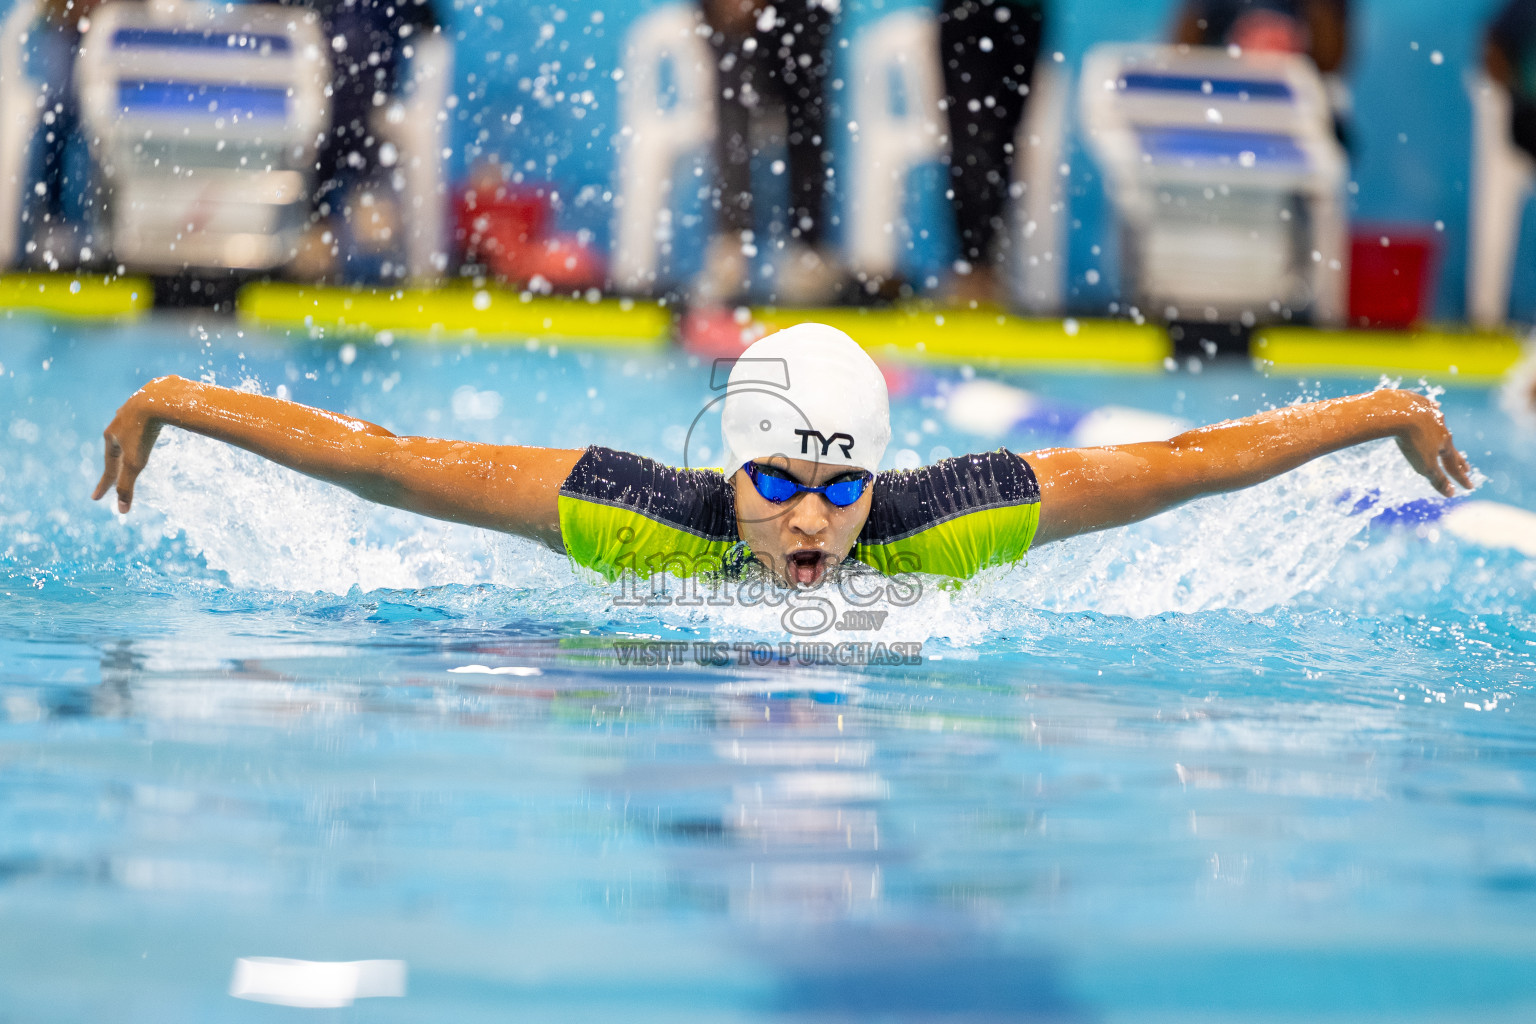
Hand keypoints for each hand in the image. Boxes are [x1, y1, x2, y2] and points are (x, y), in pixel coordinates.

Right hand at [92, 377, 175, 512]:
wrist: (159, 398)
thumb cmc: (144, 432)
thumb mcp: (135, 462)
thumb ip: (127, 486)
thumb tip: (121, 511)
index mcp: (111, 436)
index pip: (108, 467)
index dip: (105, 484)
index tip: (95, 499)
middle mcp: (118, 421)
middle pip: (116, 447)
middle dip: (114, 462)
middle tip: (112, 473)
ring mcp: (132, 410)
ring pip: (129, 430)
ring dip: (127, 440)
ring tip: (127, 445)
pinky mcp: (148, 402)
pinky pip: (145, 417)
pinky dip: (143, 425)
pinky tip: (147, 423)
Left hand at [1390, 391, 1473, 497]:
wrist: (1398, 410)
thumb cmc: (1411, 441)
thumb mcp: (1424, 465)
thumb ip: (1437, 479)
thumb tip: (1451, 494)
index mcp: (1444, 441)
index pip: (1454, 463)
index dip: (1460, 477)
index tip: (1469, 487)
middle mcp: (1441, 426)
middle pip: (1450, 444)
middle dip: (1457, 458)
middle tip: (1466, 467)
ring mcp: (1429, 412)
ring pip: (1438, 424)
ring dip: (1442, 432)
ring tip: (1445, 436)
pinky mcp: (1415, 401)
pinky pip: (1424, 407)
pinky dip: (1428, 412)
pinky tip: (1429, 408)